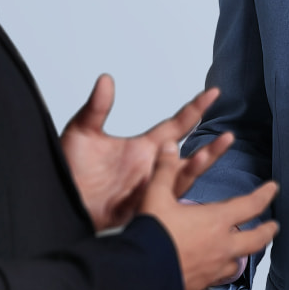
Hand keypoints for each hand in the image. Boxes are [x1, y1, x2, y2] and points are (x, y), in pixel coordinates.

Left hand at [60, 75, 218, 230]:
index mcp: (144, 148)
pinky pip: (162, 202)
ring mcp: (150, 191)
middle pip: (189, 157)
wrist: (60, 202)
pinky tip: (176, 183)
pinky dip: (171, 192)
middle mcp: (152, 169)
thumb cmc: (71, 170)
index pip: (177, 126)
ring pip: (182, 180)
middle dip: (210, 149)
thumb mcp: (82, 132)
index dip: (195, 109)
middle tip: (228, 136)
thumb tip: (106, 79)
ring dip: (197, 168)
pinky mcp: (140, 210)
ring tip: (208, 156)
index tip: (213, 93)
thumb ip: (97, 108)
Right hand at [141, 142, 279, 289]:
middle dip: (267, 231)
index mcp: (216, 221)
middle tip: (273, 226)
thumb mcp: (156, 197)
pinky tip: (214, 270)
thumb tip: (168, 146)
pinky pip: (219, 279)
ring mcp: (214, 269)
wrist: (142, 276)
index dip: (265, 194)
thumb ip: (164, 171)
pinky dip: (221, 272)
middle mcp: (222, 246)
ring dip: (244, 254)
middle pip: (256, 239)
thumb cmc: (152, 236)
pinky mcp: (202, 286)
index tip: (273, 189)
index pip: (250, 205)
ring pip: (239, 262)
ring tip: (244, 250)